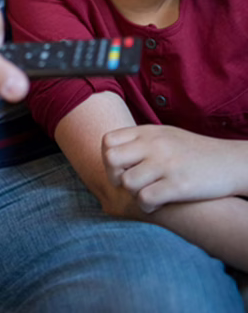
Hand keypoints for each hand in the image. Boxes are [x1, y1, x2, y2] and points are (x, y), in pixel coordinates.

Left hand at [102, 124, 245, 212]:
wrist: (229, 162)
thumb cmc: (193, 152)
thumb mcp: (165, 136)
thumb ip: (139, 141)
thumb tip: (111, 152)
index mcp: (148, 132)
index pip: (107, 141)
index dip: (108, 158)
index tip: (121, 169)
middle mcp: (154, 145)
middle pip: (111, 160)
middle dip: (114, 176)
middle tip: (128, 184)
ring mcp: (166, 164)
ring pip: (127, 182)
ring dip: (133, 194)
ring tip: (146, 195)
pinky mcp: (178, 185)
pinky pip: (145, 199)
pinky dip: (146, 206)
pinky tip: (155, 205)